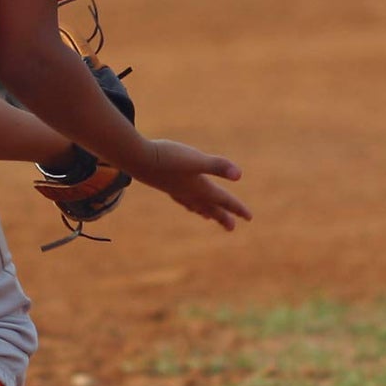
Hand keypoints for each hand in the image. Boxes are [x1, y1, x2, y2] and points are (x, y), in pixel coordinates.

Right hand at [135, 140, 250, 231]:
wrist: (136, 158)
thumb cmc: (167, 157)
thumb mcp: (196, 159)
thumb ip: (217, 166)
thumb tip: (239, 175)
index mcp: (200, 187)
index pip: (223, 200)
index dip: (237, 208)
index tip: (249, 218)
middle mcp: (189, 192)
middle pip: (209, 207)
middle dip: (221, 216)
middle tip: (231, 227)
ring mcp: (175, 189)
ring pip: (193, 205)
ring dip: (203, 211)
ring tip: (208, 217)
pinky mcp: (164, 184)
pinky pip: (180, 198)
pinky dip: (187, 202)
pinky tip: (183, 198)